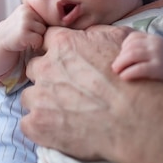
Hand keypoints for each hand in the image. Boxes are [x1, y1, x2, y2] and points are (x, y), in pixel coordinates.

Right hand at [0, 3, 46, 52]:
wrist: (0, 41)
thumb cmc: (16, 31)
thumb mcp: (25, 17)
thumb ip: (37, 15)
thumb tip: (59, 18)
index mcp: (27, 7)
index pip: (44, 16)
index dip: (39, 25)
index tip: (29, 28)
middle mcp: (26, 12)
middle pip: (45, 24)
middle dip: (38, 31)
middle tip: (27, 34)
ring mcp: (24, 22)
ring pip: (43, 32)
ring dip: (37, 38)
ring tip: (26, 38)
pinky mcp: (23, 33)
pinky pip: (39, 40)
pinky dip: (35, 44)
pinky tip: (25, 43)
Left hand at [21, 24, 162, 162]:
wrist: (134, 117)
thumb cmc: (131, 76)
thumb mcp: (119, 39)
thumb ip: (95, 33)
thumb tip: (86, 33)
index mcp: (63, 44)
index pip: (47, 39)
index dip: (57, 50)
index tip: (66, 60)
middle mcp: (46, 68)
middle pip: (35, 68)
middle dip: (47, 76)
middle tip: (68, 88)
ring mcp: (39, 98)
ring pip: (30, 96)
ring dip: (42, 102)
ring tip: (65, 111)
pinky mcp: (37, 125)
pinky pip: (27, 124)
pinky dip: (40, 126)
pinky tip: (59, 129)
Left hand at [111, 31, 162, 95]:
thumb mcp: (158, 49)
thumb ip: (144, 47)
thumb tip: (121, 53)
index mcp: (153, 39)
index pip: (133, 38)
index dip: (124, 47)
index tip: (122, 57)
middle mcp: (155, 44)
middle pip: (130, 47)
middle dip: (120, 58)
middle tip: (115, 67)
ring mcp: (158, 55)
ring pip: (132, 55)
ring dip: (121, 64)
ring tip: (117, 72)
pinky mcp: (159, 68)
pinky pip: (140, 68)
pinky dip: (128, 72)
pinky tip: (124, 77)